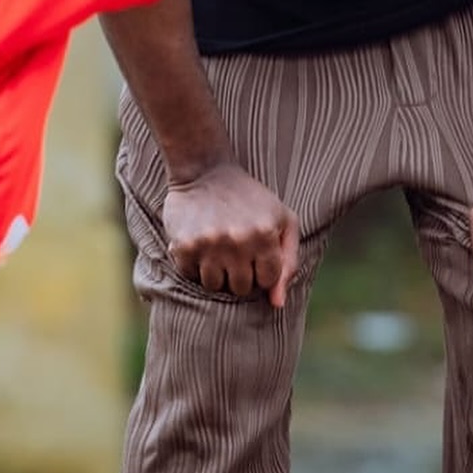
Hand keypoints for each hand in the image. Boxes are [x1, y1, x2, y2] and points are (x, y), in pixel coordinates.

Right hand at [162, 163, 300, 308]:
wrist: (205, 169)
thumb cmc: (249, 198)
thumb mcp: (282, 218)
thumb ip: (288, 261)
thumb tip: (277, 303)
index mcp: (266, 234)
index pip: (267, 280)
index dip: (261, 269)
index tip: (254, 251)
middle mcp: (238, 241)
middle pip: (241, 288)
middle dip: (239, 273)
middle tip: (234, 249)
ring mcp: (209, 244)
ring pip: (215, 286)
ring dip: (216, 271)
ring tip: (217, 246)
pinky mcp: (184, 246)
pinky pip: (191, 276)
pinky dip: (194, 265)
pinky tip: (200, 242)